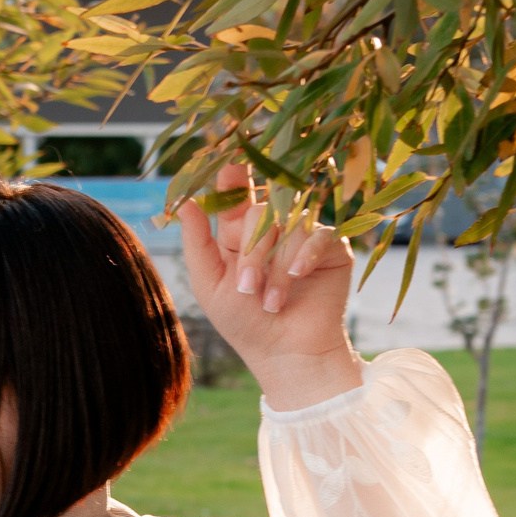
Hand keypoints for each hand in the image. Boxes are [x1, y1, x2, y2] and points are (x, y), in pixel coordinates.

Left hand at [179, 164, 364, 411]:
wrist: (285, 354)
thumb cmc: (244, 324)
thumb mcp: (209, 284)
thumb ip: (196, 243)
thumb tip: (184, 201)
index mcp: (238, 234)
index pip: (235, 195)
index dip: (232, 177)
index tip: (229, 162)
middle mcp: (272, 229)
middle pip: (260, 210)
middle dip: (251, 250)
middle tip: (247, 288)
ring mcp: (302, 235)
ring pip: (288, 224)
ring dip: (275, 267)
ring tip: (271, 302)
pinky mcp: (332, 247)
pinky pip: (318, 233)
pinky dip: (303, 255)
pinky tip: (298, 277)